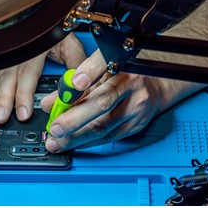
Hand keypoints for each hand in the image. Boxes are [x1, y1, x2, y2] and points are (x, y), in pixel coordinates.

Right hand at [0, 32, 85, 125]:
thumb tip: (77, 86)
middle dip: (0, 102)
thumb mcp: (69, 44)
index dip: (23, 95)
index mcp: (35, 49)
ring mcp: (3, 55)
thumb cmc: (53, 30)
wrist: (38, 15)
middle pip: (6, 79)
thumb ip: (74, 64)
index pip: (27, 74)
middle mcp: (16, 52)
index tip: (23, 113)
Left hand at [41, 49, 162, 152]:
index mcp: (121, 64)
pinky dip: (88, 141)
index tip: (73, 83)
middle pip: (102, 102)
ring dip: (76, 136)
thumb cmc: (124, 75)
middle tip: (55, 127)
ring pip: (103, 125)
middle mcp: (131, 84)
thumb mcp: (99, 72)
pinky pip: (108, 137)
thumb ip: (74, 85)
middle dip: (74, 119)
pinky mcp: (136, 125)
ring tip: (57, 141)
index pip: (103, 64)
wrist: (156, 86)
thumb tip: (51, 103)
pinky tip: (74, 143)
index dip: (88, 73)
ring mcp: (136, 106)